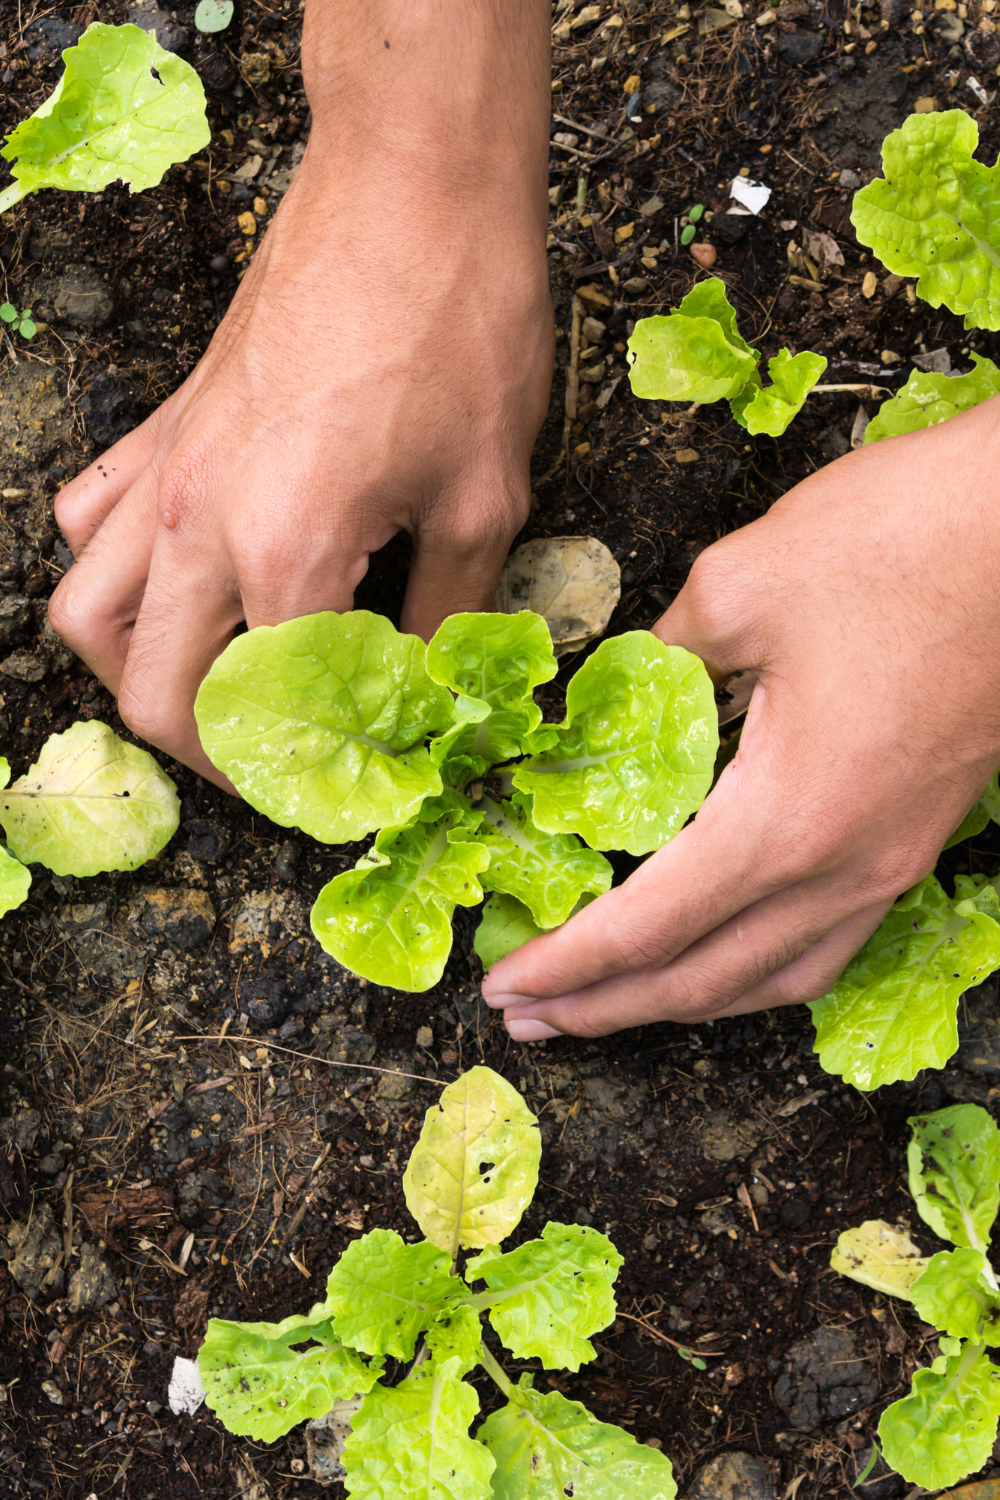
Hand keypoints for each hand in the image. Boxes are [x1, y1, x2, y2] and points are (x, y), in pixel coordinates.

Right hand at [48, 0, 552, 786]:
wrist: (411, 187)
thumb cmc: (461, 328)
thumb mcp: (486, 498)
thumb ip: (447, 617)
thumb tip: (430, 691)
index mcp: (286, 553)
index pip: (266, 713)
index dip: (308, 774)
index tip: (349, 790)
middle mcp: (200, 522)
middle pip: (152, 692)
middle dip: (210, 756)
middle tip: (276, 766)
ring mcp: (168, 470)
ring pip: (88, 614)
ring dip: (138, 675)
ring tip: (210, 690)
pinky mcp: (166, 425)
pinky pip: (94, 521)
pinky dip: (114, 574)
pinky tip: (177, 582)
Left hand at [482, 399, 999, 1038]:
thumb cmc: (900, 542)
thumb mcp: (738, 584)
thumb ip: (659, 660)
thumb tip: (616, 695)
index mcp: (785, 818)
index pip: (648, 927)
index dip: (567, 964)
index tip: (504, 984)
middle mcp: (843, 868)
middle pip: (703, 980)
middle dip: (605, 1007)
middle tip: (527, 1018)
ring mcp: (892, 863)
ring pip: (772, 980)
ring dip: (680, 1002)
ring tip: (609, 1005)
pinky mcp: (918, 840)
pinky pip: (826, 944)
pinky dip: (755, 971)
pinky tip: (722, 956)